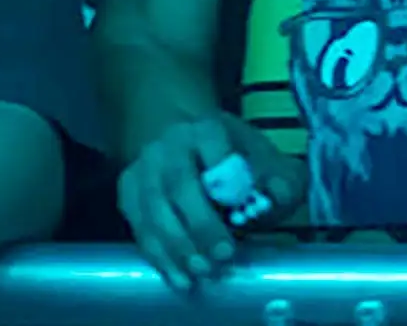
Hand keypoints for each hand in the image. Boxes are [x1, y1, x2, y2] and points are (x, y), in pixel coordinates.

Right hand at [117, 113, 304, 289]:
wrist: (181, 138)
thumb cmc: (231, 153)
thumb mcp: (263, 155)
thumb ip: (280, 175)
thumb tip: (278, 197)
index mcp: (204, 128)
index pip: (214, 149)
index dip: (226, 178)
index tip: (241, 204)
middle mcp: (167, 148)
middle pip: (179, 187)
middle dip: (201, 225)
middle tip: (223, 255)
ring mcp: (141, 171)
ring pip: (154, 212)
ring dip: (178, 248)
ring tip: (201, 273)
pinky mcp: (126, 194)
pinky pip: (140, 229)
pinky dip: (159, 256)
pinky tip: (178, 277)